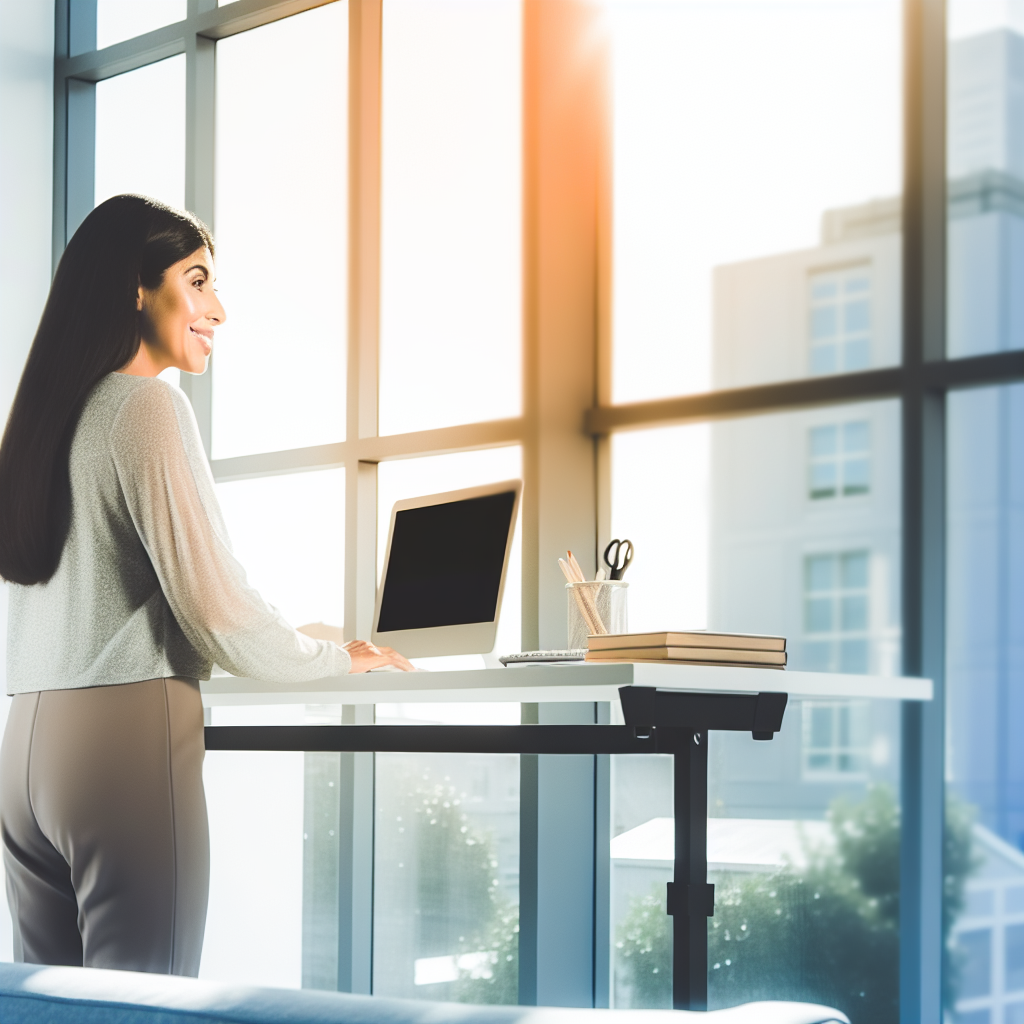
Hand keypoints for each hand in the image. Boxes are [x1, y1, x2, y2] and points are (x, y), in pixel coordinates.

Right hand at [297, 623, 413, 672]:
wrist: (333, 660)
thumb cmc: (334, 662)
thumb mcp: (344, 660)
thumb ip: (351, 662)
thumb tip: (351, 670)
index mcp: (360, 645)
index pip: (376, 650)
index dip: (385, 655)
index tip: (389, 659)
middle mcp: (368, 645)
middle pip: (387, 650)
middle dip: (397, 658)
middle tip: (406, 665)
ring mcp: (373, 650)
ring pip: (393, 655)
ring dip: (402, 662)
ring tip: (410, 668)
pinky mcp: (376, 657)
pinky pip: (394, 661)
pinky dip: (402, 665)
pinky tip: (409, 670)